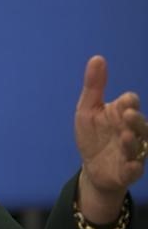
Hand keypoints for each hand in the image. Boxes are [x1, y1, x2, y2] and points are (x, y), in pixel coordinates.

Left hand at [75, 55, 146, 222]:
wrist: (92, 166)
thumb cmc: (93, 135)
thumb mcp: (87, 109)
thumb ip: (94, 86)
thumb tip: (98, 57)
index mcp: (121, 113)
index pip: (129, 103)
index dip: (128, 102)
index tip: (125, 101)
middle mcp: (131, 131)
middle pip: (140, 124)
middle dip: (136, 120)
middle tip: (128, 114)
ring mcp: (131, 151)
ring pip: (139, 145)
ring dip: (133, 141)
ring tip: (125, 136)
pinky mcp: (128, 171)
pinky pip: (134, 169)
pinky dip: (133, 167)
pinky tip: (130, 165)